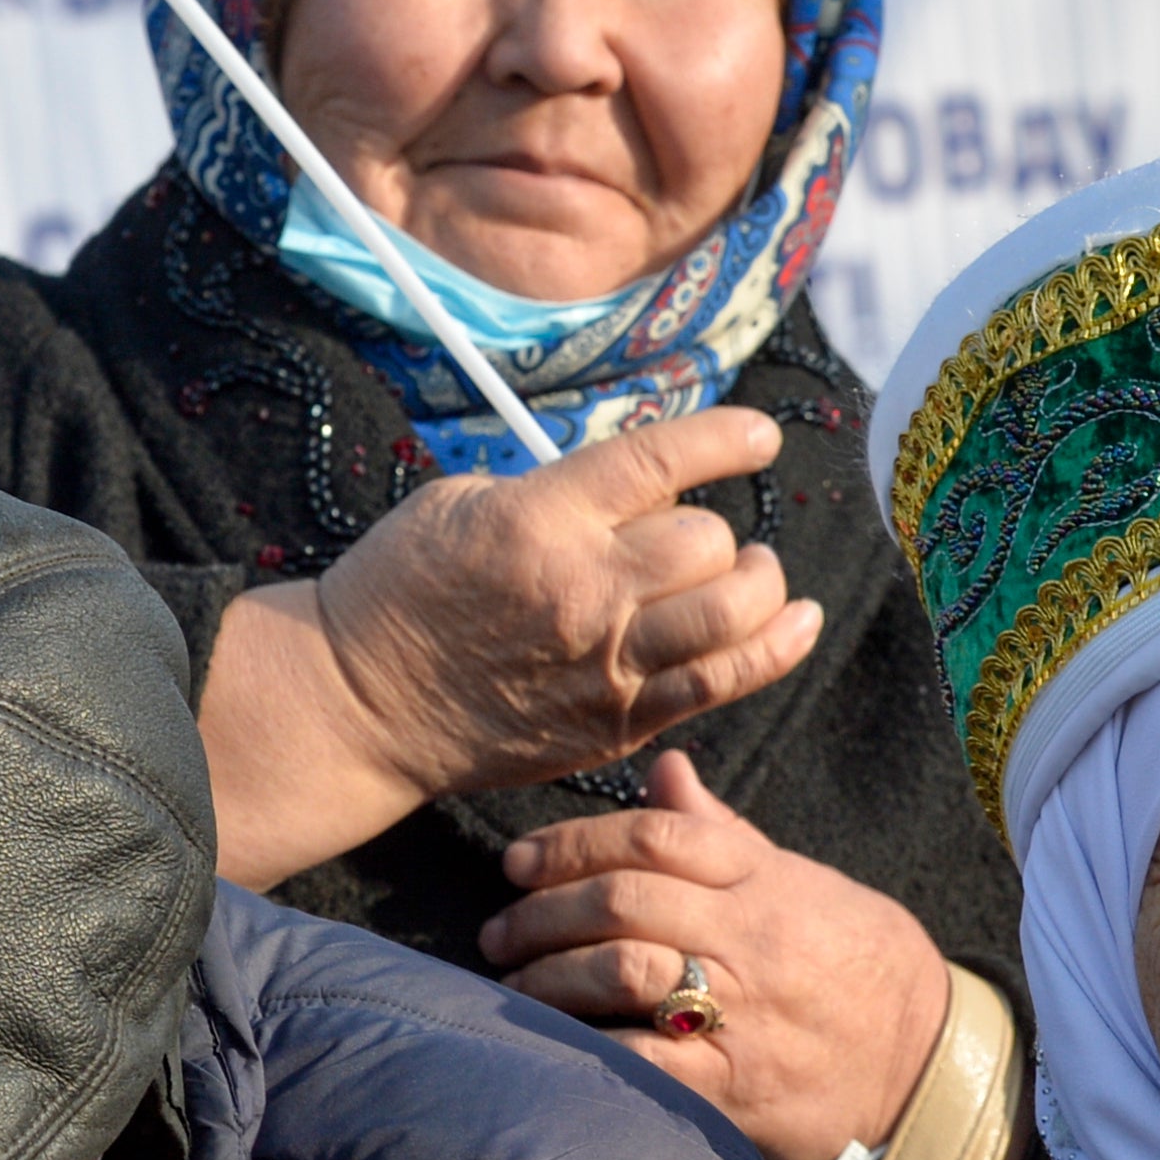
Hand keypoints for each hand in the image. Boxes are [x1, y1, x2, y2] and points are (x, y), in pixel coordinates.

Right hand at [196, 407, 824, 887]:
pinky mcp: (617, 722)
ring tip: (757, 577)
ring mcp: (607, 663)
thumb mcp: (461, 503)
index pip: (658, 462)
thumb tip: (632, 483)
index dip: (724, 440)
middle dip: (720, 534)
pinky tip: (799, 623)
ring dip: (760, 588)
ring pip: (731, 614)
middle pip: (708, 544)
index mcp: (541, 519)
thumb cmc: (400, 590)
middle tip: (705, 541)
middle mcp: (585, 590)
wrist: (360, 701)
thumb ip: (554, 490)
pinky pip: (722, 682)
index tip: (760, 437)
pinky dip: (774, 649)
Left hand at [480, 750, 949, 1159]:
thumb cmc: (853, 962)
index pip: (655, 836)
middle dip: (542, 913)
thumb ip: (722, 832)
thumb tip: (664, 769)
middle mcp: (750, 938)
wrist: (926, 1057)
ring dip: (548, 977)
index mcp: (763, 880)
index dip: (573, 843)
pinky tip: (553, 1045)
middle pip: (623, 901)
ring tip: (513, 987)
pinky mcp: (736, 1086)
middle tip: (500, 931)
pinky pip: (644, 1059)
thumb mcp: (799, 882)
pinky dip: (586, 1047)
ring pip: (621, 971)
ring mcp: (744, 1012)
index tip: (520, 863)